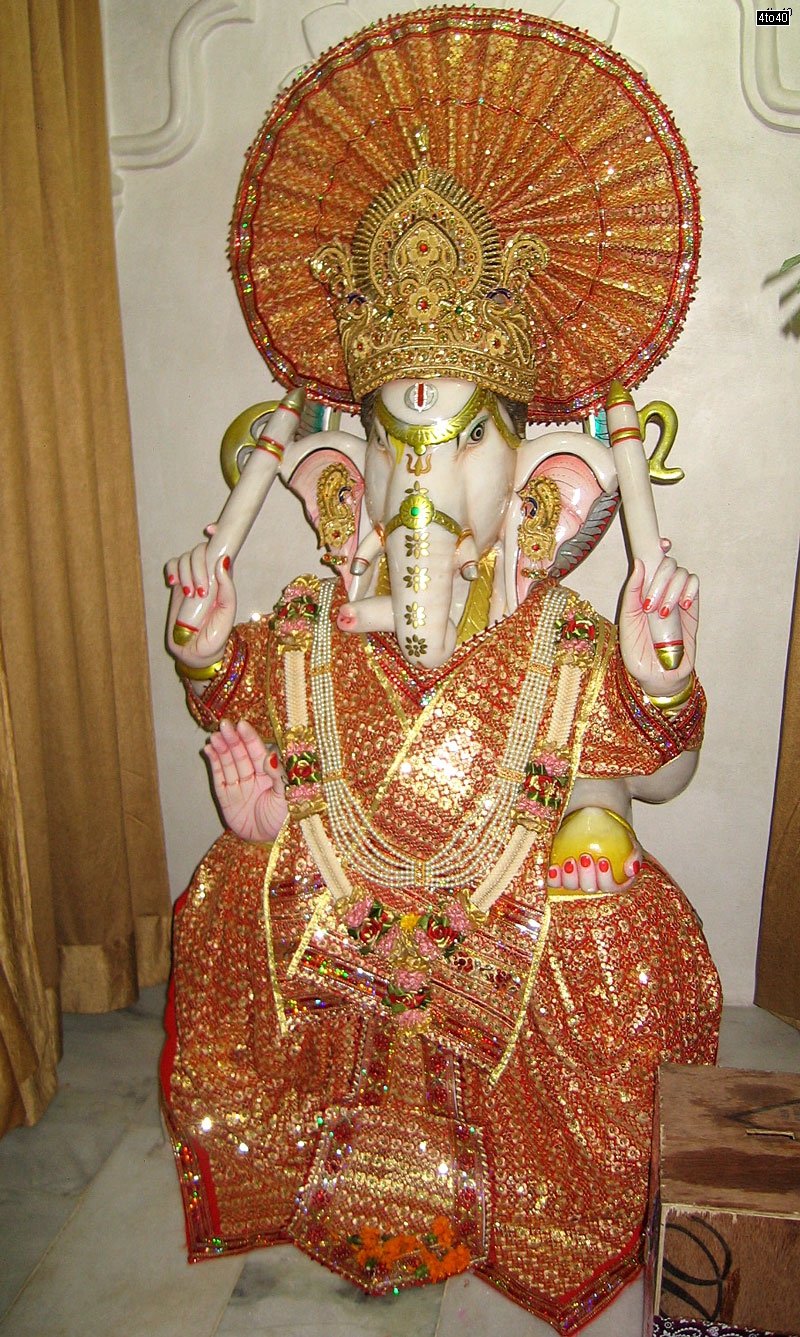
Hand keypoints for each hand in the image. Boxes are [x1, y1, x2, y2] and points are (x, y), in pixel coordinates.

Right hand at [165, 526, 235, 668]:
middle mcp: (208, 575)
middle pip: (201, 551)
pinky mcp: (177, 585)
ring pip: (186, 557)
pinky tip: (174, 584)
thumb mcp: (227, 613)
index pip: (222, 549)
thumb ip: (227, 589)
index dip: (217, 534)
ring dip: (187, 572)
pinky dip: (173, 571)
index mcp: (224, 578)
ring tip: (190, 595)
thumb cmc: (215, 635)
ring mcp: (192, 578)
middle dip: (199, 566)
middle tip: (201, 592)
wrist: (195, 652)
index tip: (210, 530)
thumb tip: (223, 560)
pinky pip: (172, 566)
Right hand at [204, 719, 287, 842]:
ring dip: (222, 748)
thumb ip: (279, 776)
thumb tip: (271, 756)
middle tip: (224, 725)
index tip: (241, 724)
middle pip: (241, 754)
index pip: (258, 751)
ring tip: (215, 735)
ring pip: (229, 762)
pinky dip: (214, 763)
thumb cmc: (285, 819)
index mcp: (270, 773)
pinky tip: (210, 749)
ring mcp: (239, 785)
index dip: (249, 738)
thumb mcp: (288, 796)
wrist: (271, 842)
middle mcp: (254, 776)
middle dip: (233, 740)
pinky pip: (219, 777)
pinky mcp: (226, 797)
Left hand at [547, 804, 641, 892]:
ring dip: (569, 877)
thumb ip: (635, 855)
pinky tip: (554, 868)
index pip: (612, 888)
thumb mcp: (630, 841)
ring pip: (571, 887)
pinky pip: (555, 882)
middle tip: (585, 858)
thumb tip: (630, 869)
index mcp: (613, 882)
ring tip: (570, 861)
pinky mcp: (560, 874)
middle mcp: (593, 885)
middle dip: (587, 876)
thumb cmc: (615, 835)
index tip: (603, 861)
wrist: (595, 822)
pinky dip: (553, 877)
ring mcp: (575, 881)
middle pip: (590, 889)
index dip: (606, 879)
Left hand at [619, 555, 697, 697]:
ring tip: (663, 614)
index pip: (653, 559)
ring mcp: (677, 597)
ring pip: (682, 573)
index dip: (658, 546)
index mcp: (642, 589)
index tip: (661, 545)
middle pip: (668, 563)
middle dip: (659, 582)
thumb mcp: (627, 621)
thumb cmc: (637, 650)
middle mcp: (660, 589)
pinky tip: (682, 606)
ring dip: (671, 591)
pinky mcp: (692, 608)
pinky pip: (695, 586)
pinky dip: (690, 591)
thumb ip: (632, 592)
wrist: (657, 673)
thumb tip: (641, 563)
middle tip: (649, 607)